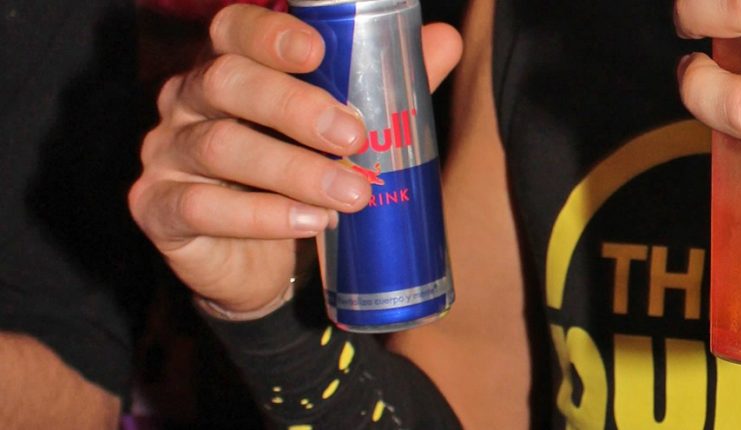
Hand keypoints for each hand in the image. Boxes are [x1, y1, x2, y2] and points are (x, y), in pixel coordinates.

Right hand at [128, 4, 461, 314]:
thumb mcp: (345, 129)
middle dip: (296, 107)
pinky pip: (202, 206)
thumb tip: (444, 40)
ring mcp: (167, 153)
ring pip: (222, 147)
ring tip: (351, 195)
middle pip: (227, 81)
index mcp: (230, 66)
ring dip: (294, 170)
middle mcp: (187, 100)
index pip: (233, 30)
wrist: (261, 265)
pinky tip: (308, 224)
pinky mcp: (160, 209)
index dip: (271, 34)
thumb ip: (385, 85)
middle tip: (355, 136)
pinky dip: (262, 216)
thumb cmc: (301, 175)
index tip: (319, 52)